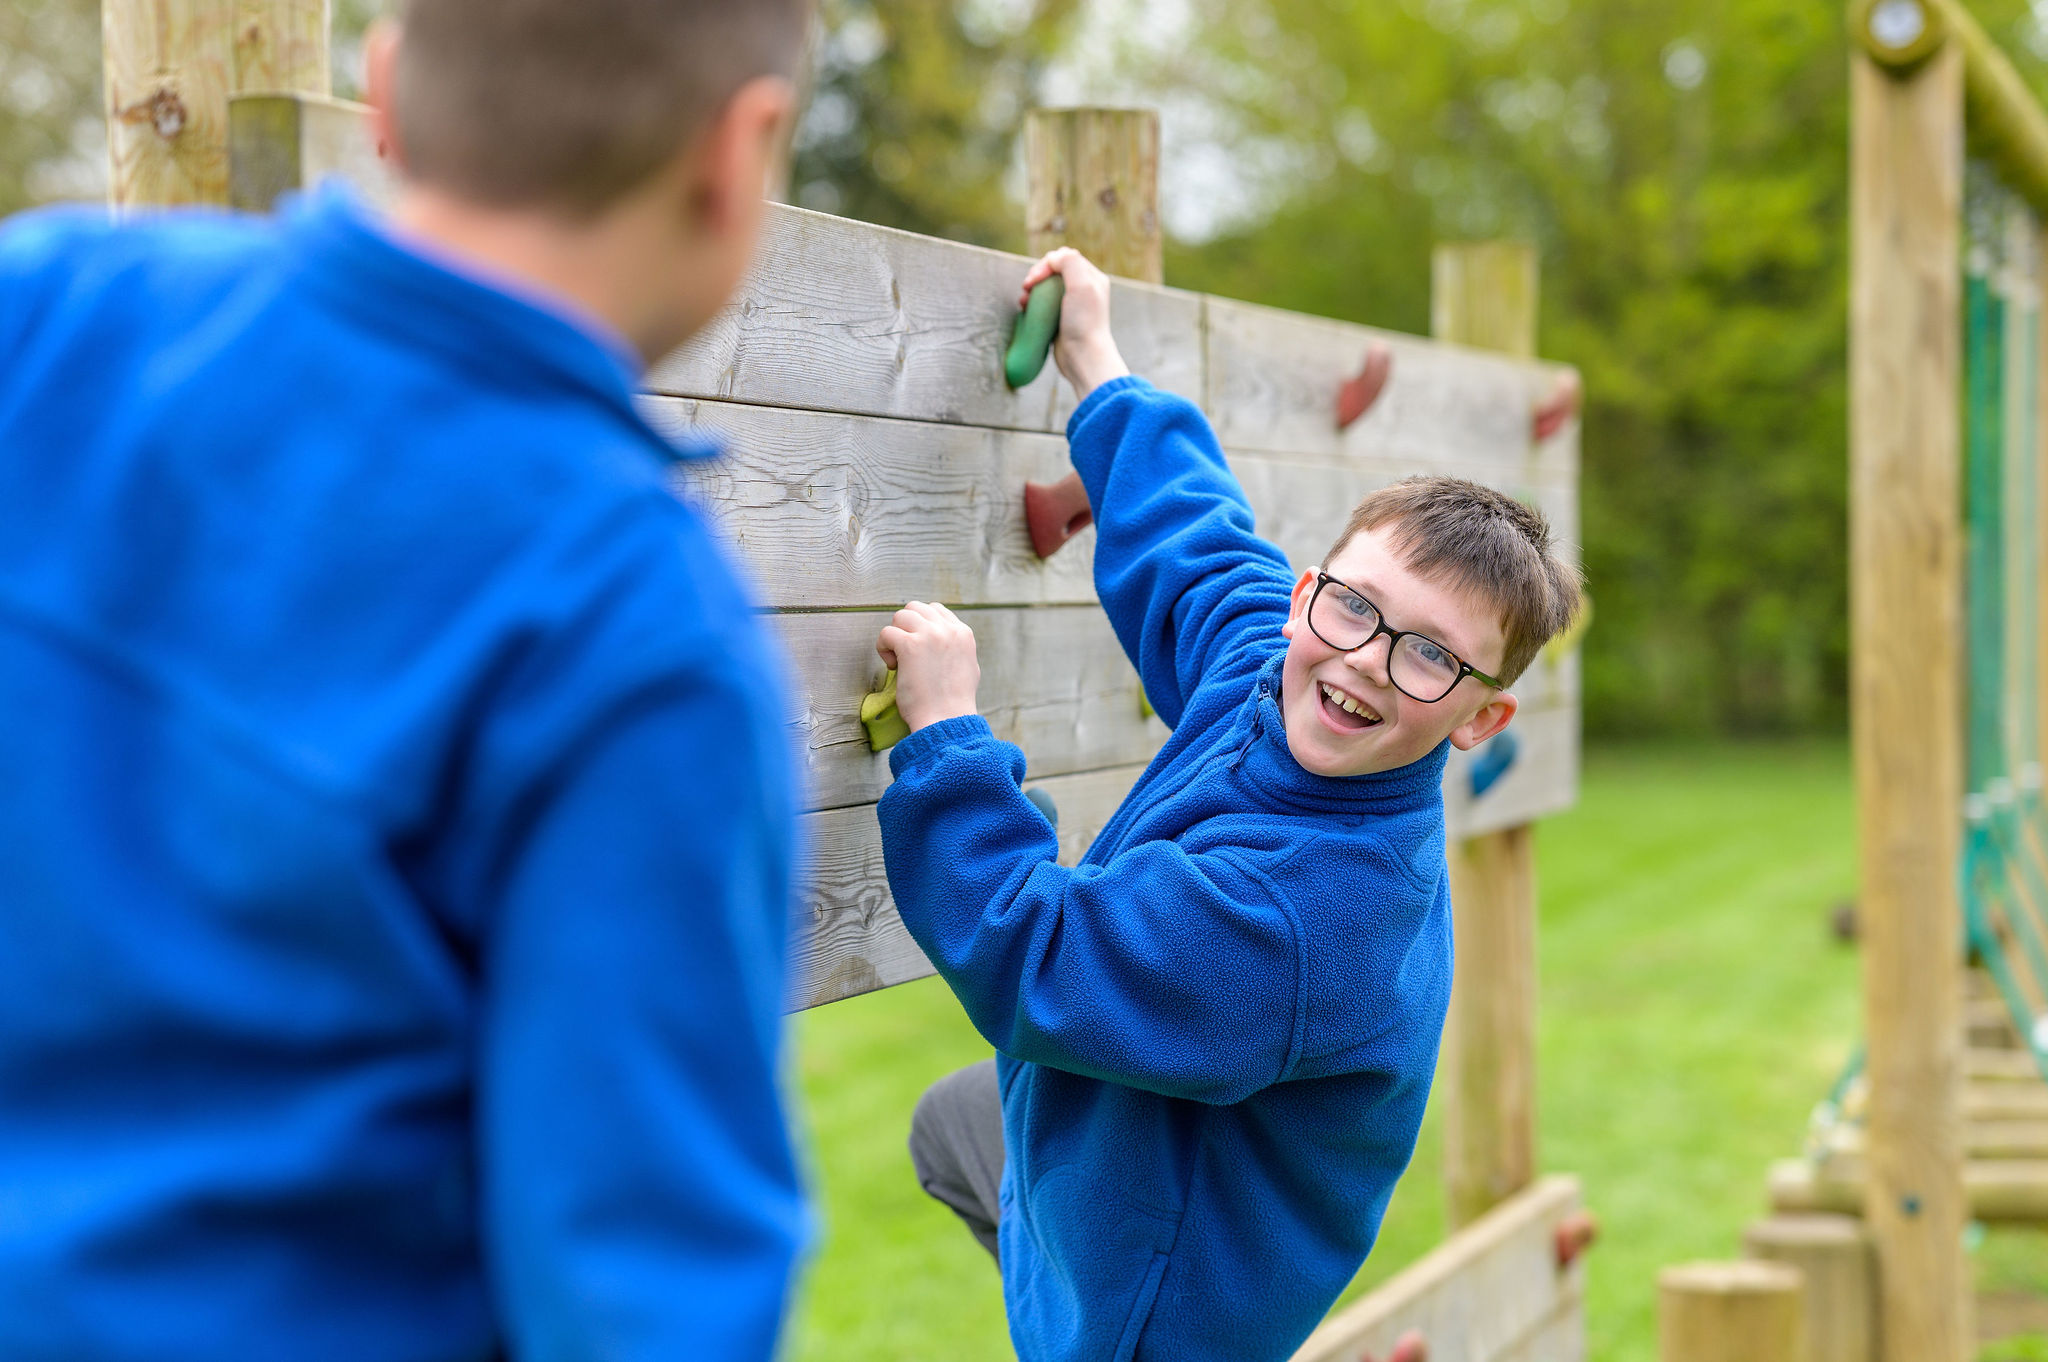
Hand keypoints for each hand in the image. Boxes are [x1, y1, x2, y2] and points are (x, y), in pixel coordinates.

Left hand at [876, 602, 980, 731]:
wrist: (946, 720)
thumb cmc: (953, 704)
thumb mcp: (967, 668)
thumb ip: (955, 649)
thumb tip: (941, 643)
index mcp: (963, 634)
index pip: (936, 610)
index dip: (921, 626)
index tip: (917, 647)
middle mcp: (948, 630)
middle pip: (916, 608)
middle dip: (905, 627)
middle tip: (904, 652)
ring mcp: (929, 635)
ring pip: (900, 616)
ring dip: (894, 636)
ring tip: (898, 659)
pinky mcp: (910, 646)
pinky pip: (886, 633)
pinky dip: (883, 648)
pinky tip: (892, 666)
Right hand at [1019, 248, 1129, 401]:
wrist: (1083, 357)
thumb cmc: (1084, 323)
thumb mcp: (1081, 285)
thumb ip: (1069, 263)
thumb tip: (1053, 257)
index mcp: (1091, 278)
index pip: (1064, 258)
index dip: (1045, 264)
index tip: (1034, 280)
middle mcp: (1083, 289)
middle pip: (1053, 271)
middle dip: (1037, 276)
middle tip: (1026, 288)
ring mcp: (1071, 305)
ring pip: (1046, 287)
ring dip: (1032, 290)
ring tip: (1024, 301)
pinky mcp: (1060, 319)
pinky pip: (1043, 304)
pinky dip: (1032, 304)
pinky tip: (1025, 310)